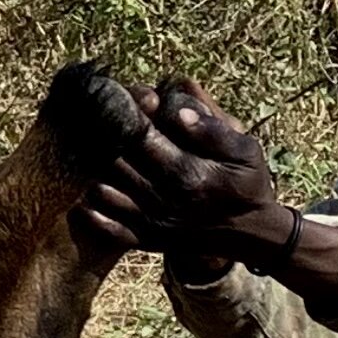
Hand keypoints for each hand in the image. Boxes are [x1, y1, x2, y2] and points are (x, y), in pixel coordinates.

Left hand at [76, 74, 301, 274]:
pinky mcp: (145, 239)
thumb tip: (177, 111)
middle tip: (93, 119)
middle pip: (113, 159)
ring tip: (87, 147)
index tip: (116, 97)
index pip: (139, 134)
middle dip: (101, 136)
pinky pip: (105, 226)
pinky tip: (86, 191)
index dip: (122, 113)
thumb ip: (213, 130)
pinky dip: (90, 210)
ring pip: (102, 190)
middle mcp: (164, 197)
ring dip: (91, 169)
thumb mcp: (245, 151)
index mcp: (187, 171)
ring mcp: (152, 220)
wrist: (251, 234)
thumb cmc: (247, 183)